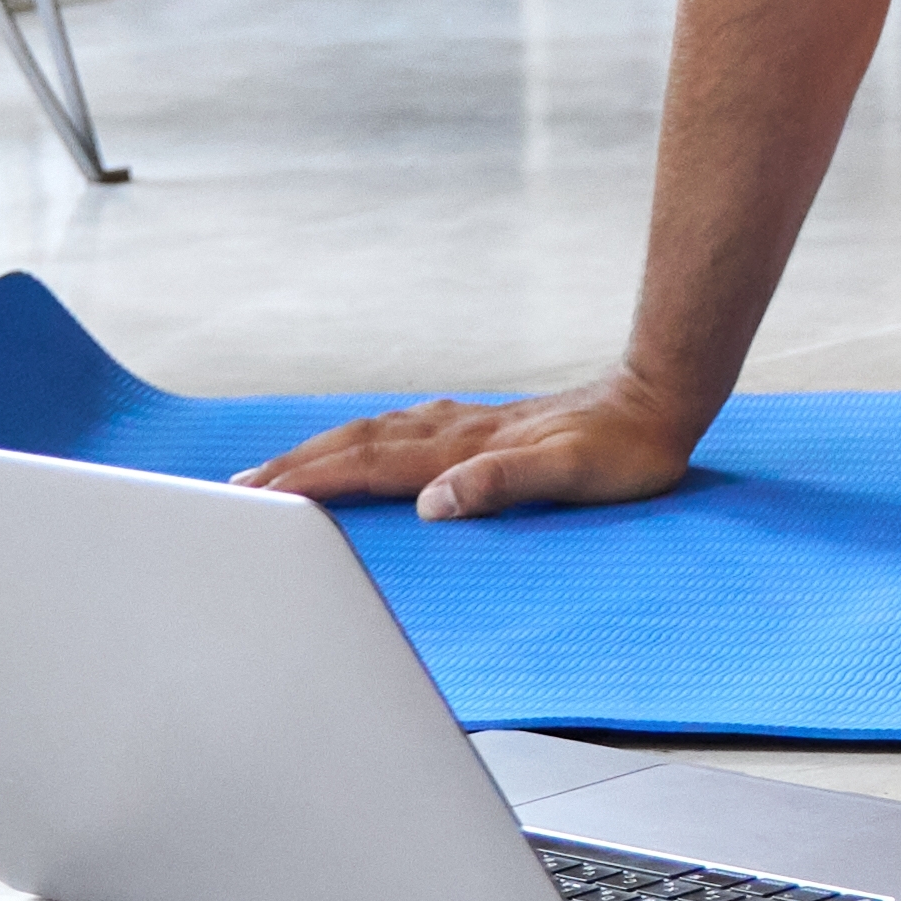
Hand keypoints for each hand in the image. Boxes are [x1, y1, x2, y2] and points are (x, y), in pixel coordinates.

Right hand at [230, 377, 703, 522]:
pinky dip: (365, 440)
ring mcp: (470, 424)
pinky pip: (405, 431)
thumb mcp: (572, 474)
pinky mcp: (487, 425)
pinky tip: (363, 445)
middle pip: (359, 445)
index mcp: (467, 448)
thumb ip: (503, 484)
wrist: (662, 398)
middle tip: (238, 489)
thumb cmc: (626, 450)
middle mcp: (458, 430)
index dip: (313, 482)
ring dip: (323, 451)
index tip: (258, 498)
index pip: (372, 466)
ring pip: (376, 434)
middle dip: (296, 467)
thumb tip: (435, 502)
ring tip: (277, 471)